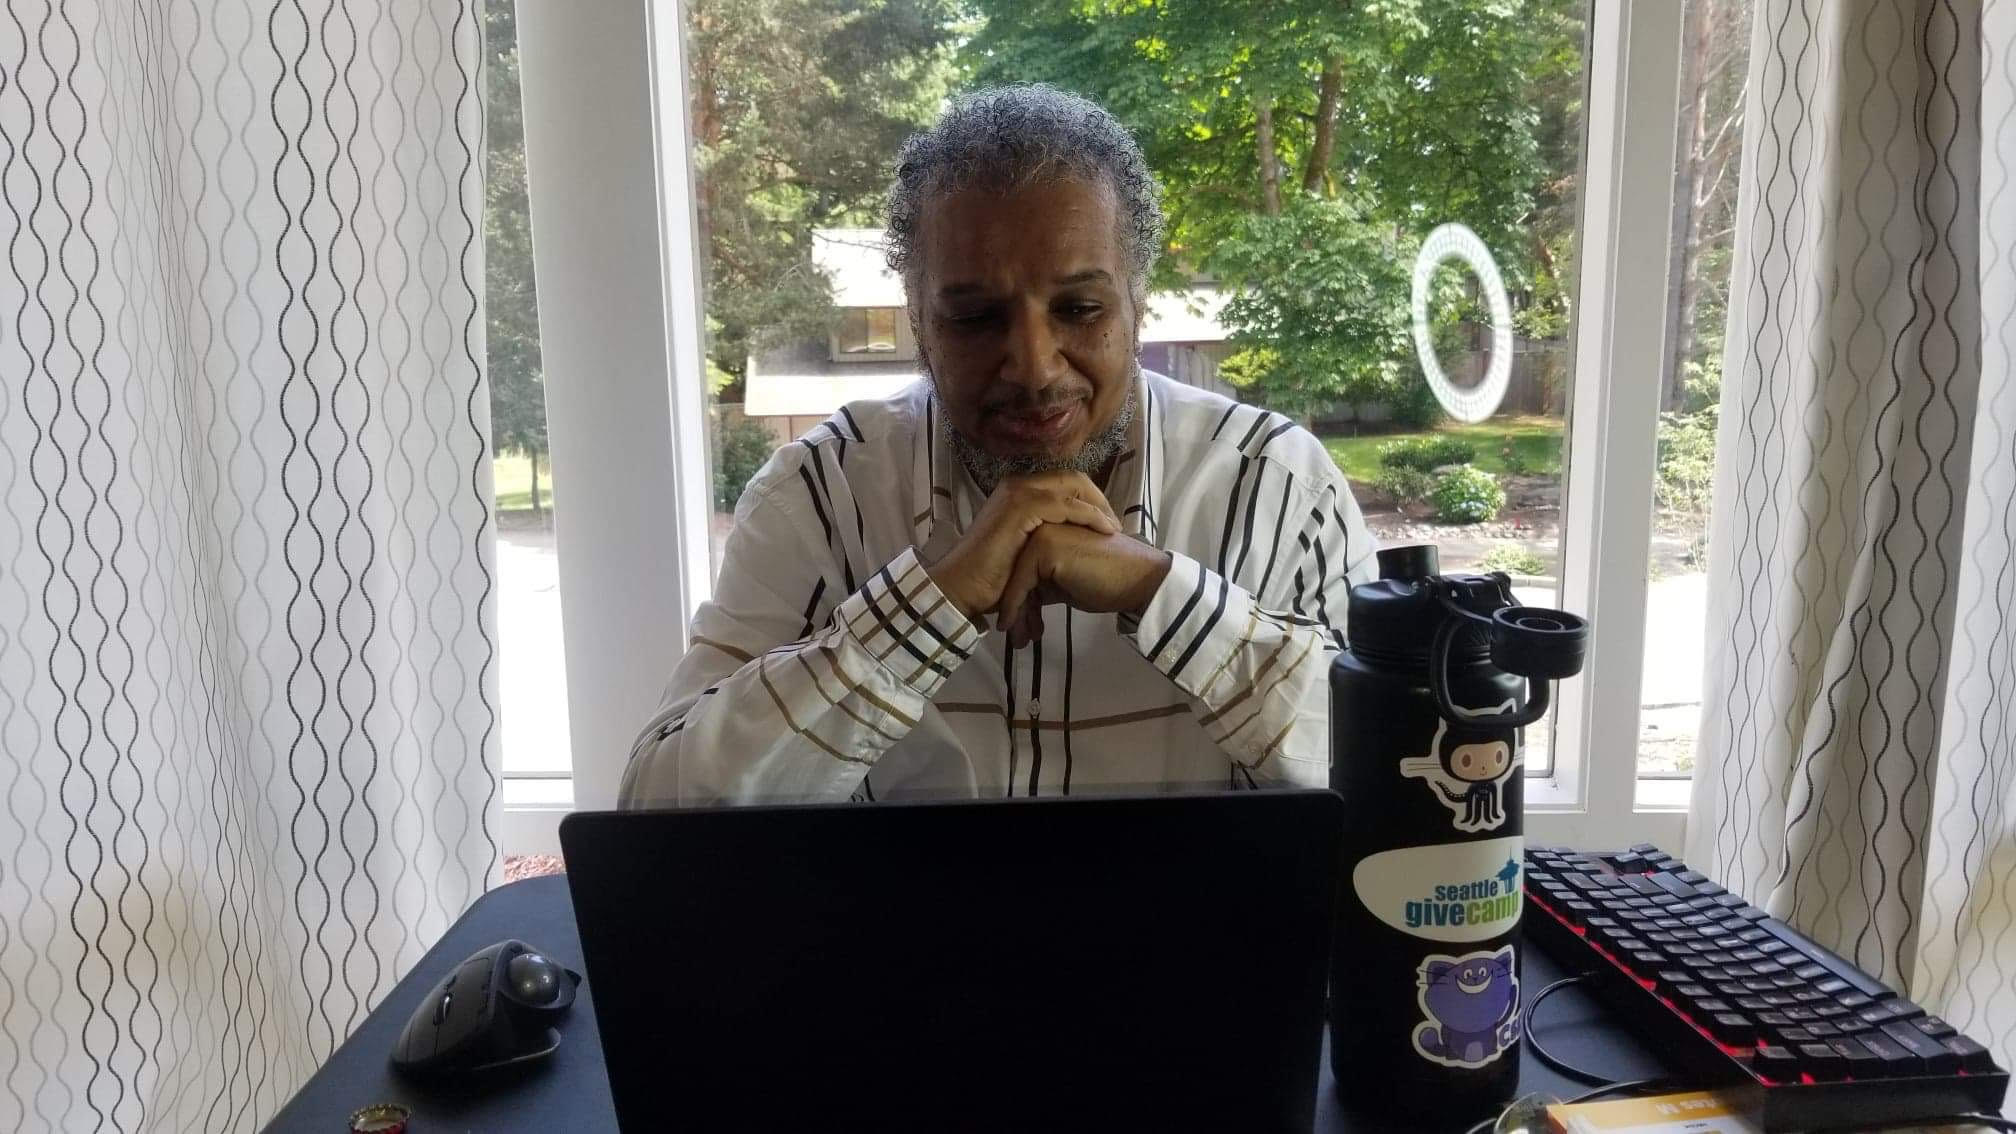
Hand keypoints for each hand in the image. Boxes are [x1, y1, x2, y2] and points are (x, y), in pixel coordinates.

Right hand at [923, 472, 1121, 622]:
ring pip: (1073, 486)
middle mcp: (1016, 485)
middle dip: (1098, 499)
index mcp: (1016, 492)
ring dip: (1098, 506)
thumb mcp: (1024, 549)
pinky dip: (1089, 515)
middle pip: (1072, 478)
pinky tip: (1104, 530)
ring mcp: (1017, 493)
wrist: (963, 587)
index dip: (1089, 499)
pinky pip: (1067, 504)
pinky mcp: (1021, 507)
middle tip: (1115, 525)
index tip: (1107, 524)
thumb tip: (1072, 540)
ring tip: (1114, 529)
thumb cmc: (991, 577)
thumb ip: (1044, 536)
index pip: (1064, 483)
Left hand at [995, 524, 1172, 648]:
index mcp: (1050, 528)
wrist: (1139, 581)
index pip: (1022, 566)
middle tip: (1018, 637)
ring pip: (1014, 578)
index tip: (1016, 626)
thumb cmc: (1109, 583)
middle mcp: (1043, 524)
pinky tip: (1012, 626)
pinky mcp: (1045, 546)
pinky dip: (1014, 607)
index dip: (1019, 598)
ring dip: (1015, 612)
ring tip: (1020, 639)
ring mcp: (1042, 532)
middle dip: (1016, 607)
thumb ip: (1044, 584)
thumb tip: (1022, 602)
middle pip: (1016, 571)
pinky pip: (1020, 582)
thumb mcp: (1067, 583)